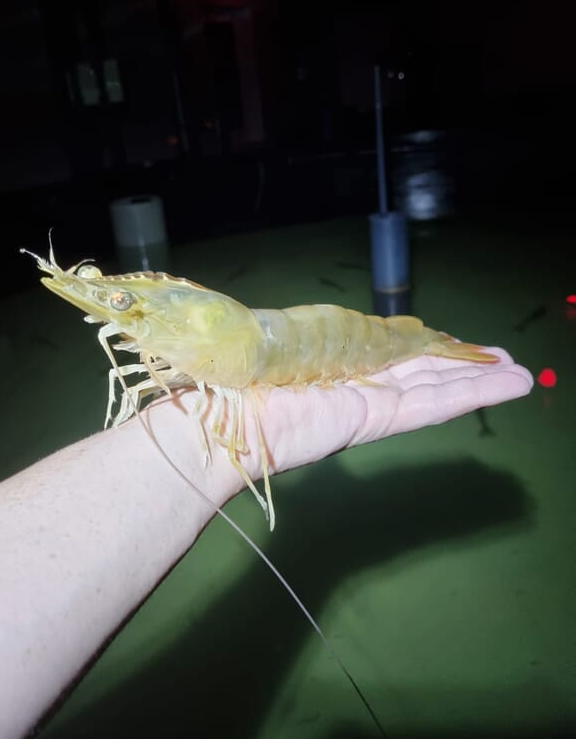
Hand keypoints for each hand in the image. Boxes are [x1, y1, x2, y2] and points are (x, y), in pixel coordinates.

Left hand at [250, 347, 532, 475]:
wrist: (218, 416)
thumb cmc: (236, 372)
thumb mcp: (280, 334)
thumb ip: (307, 330)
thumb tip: (311, 319)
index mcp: (337, 357)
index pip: (392, 350)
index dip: (427, 345)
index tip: (453, 339)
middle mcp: (357, 381)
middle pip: (422, 370)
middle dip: (463, 363)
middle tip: (503, 358)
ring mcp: (368, 401)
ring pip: (435, 387)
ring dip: (479, 379)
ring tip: (520, 373)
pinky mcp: (374, 419)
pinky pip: (429, 405)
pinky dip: (470, 394)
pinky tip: (504, 385)